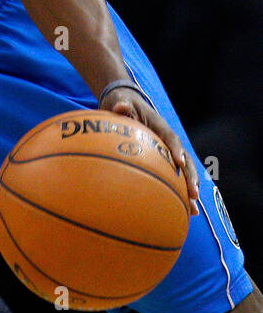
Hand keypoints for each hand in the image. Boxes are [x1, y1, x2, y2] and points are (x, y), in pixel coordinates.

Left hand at [102, 86, 199, 214]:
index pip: (170, 137)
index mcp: (158, 125)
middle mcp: (167, 139)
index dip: (176, 149)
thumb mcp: (119, 101)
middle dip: (190, 177)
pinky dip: (177, 192)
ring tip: (193, 210)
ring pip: (183, 172)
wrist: (125, 103)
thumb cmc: (121, 103)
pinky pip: (173, 176)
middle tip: (193, 194)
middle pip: (184, 159)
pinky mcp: (162, 159)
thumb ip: (121, 106)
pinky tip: (181, 211)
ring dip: (189, 189)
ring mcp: (167, 150)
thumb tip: (120, 107)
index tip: (179, 162)